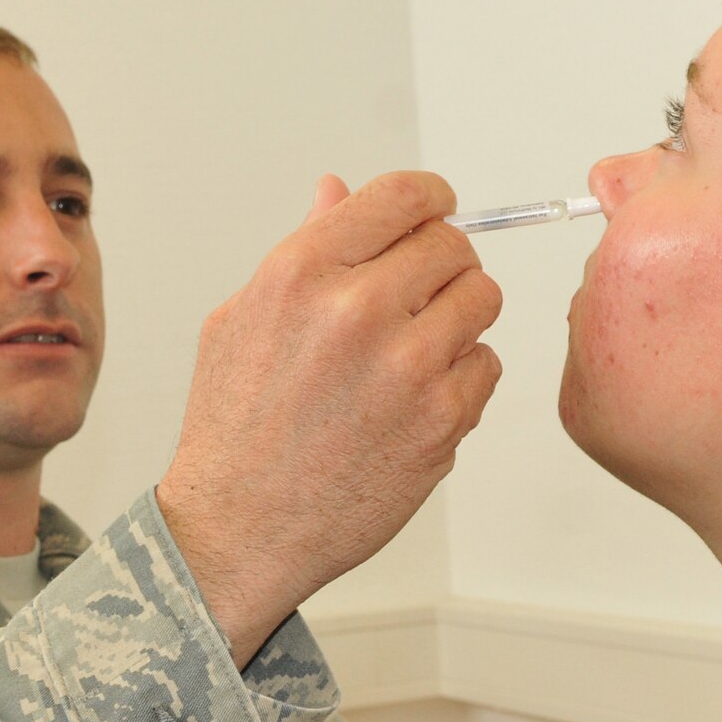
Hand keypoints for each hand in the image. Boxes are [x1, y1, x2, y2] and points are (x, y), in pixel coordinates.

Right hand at [157, 171, 501, 666]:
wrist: (240, 529)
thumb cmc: (235, 431)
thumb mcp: (242, 319)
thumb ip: (302, 249)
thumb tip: (337, 192)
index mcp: (303, 272)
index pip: (404, 196)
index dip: (432, 199)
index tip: (438, 211)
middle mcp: (357, 310)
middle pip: (453, 246)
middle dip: (444, 265)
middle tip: (420, 298)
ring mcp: (406, 366)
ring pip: (482, 300)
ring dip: (458, 319)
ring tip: (415, 352)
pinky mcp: (441, 420)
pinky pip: (486, 367)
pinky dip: (462, 379)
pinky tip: (415, 402)